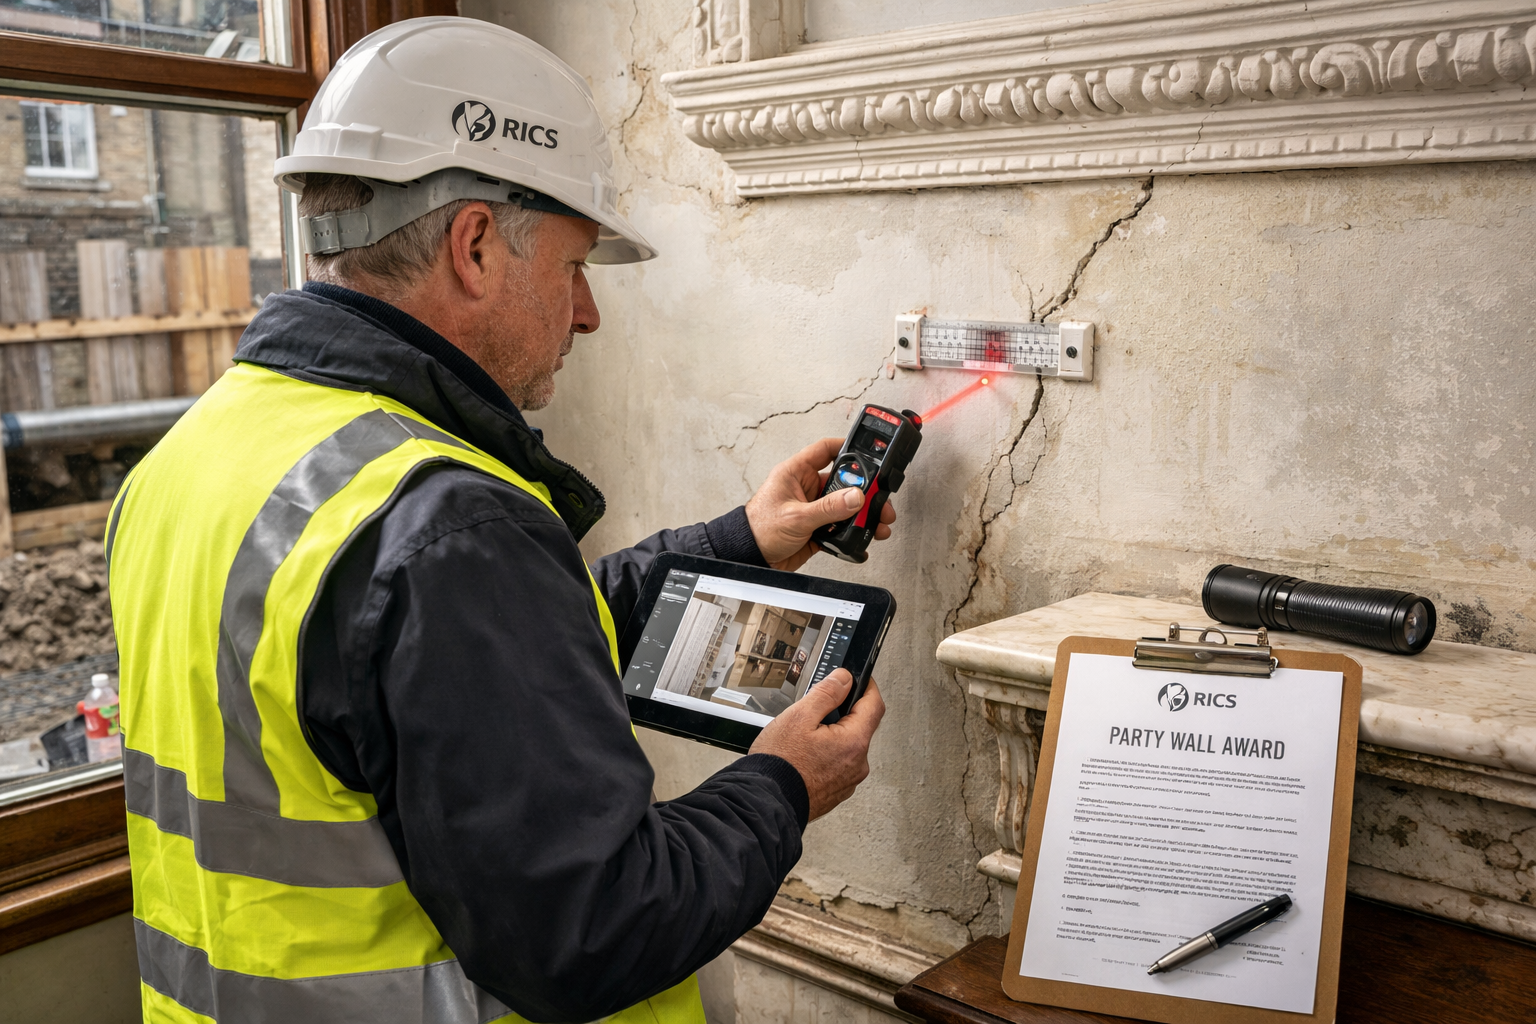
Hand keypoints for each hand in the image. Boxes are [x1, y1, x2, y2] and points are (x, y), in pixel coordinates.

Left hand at [745, 437, 897, 570]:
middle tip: (880, 500)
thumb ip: (828, 508)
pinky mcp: (817, 528)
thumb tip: (855, 497)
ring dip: (863, 514)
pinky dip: (854, 531)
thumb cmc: (758, 530)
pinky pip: (841, 526)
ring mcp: (813, 509)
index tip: (869, 451)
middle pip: (843, 481)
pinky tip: (863, 536)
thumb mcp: (796, 516)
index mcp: (796, 473)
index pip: (825, 450)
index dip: (847, 447)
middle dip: (865, 491)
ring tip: (878, 523)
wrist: (750, 557)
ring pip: (845, 506)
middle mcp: (806, 488)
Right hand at [749, 670, 884, 820]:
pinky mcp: (836, 792)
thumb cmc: (780, 764)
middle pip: (860, 727)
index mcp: (853, 742)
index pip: (874, 705)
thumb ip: (827, 693)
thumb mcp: (799, 716)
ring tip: (803, 740)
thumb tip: (844, 679)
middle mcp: (857, 764)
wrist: (766, 801)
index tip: (860, 679)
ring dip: (833, 737)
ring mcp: (848, 781)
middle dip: (843, 714)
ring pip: (848, 747)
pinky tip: (804, 757)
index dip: (867, 687)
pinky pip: (838, 766)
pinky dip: (826, 757)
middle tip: (816, 712)